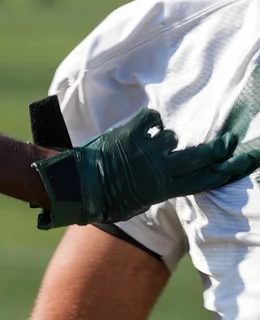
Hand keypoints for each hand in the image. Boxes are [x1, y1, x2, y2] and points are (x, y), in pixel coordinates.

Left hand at [34, 108, 259, 228]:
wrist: (76, 184)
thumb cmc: (105, 199)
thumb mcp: (139, 202)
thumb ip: (160, 188)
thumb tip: (174, 180)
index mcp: (165, 188)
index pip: (206, 179)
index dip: (228, 170)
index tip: (243, 161)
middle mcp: (161, 168)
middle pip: (202, 156)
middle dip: (218, 148)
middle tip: (228, 141)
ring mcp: (147, 148)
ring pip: (171, 136)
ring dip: (162, 138)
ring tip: (144, 146)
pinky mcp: (131, 131)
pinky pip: (151, 117)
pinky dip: (147, 120)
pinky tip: (138, 127)